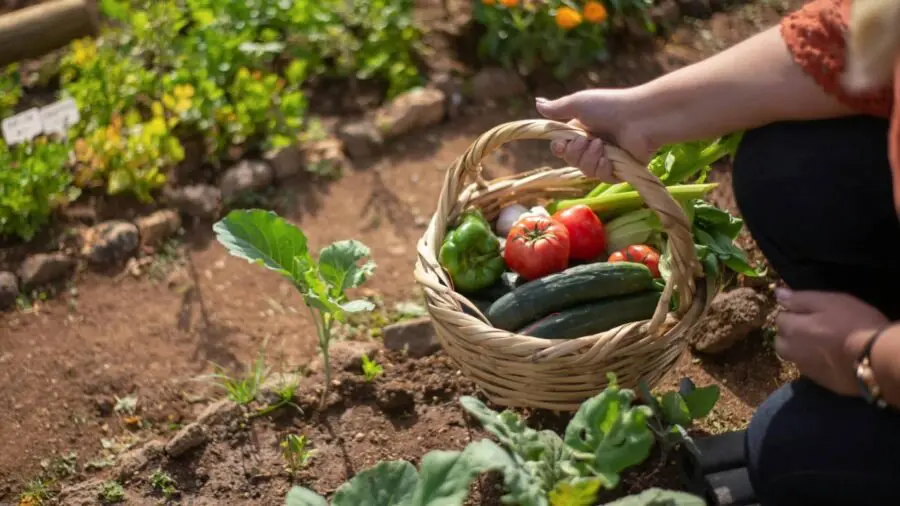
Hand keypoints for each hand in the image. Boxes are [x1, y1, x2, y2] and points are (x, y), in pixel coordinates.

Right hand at [536, 89, 658, 181]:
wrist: (639, 117)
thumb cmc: (610, 106)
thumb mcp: (579, 104)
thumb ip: (557, 108)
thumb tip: (537, 102)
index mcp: (582, 131)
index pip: (562, 147)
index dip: (559, 148)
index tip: (561, 144)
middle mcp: (593, 145)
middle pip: (571, 161)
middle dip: (575, 153)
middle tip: (587, 140)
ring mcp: (607, 158)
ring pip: (585, 171)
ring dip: (590, 159)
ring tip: (602, 145)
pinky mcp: (620, 170)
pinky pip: (603, 178)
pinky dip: (603, 169)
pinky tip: (608, 159)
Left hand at [775, 288, 889, 395]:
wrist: (876, 359)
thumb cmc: (854, 324)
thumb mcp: (829, 302)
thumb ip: (800, 299)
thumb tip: (777, 293)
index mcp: (792, 329)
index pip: (780, 318)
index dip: (793, 313)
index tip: (808, 312)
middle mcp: (792, 351)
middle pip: (781, 340)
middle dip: (790, 333)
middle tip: (812, 328)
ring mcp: (805, 368)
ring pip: (793, 356)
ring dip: (800, 349)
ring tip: (821, 344)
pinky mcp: (820, 382)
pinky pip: (809, 369)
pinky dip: (814, 362)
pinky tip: (830, 358)